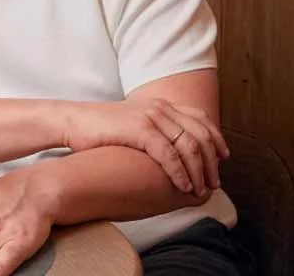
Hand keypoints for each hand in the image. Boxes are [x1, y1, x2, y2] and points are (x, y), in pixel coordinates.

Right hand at [62, 99, 228, 195]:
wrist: (71, 122)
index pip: (200, 119)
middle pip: (201, 134)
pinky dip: (180, 173)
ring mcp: (150, 117)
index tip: (223, 158)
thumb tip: (168, 154)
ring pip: (190, 146)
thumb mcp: (131, 126)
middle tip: (214, 183)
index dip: (216, 139)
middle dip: (212, 161)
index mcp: (159, 104)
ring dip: (199, 171)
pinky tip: (183, 186)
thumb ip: (152, 133)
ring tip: (200, 190)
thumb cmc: (97, 131)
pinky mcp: (140, 129)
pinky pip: (170, 154)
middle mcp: (159, 107)